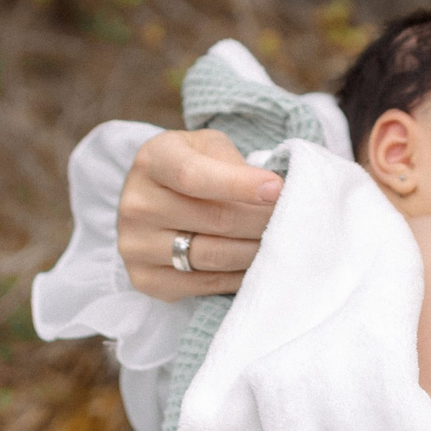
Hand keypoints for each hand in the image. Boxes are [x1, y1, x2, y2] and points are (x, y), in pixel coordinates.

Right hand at [117, 128, 282, 302]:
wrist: (153, 199)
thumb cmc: (192, 166)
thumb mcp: (208, 147)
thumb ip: (232, 163)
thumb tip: (274, 192)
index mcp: (152, 160)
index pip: (194, 176)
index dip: (239, 184)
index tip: (278, 189)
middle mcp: (136, 203)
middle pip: (214, 219)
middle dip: (262, 221)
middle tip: (295, 220)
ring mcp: (135, 245)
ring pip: (212, 256)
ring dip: (255, 251)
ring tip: (281, 243)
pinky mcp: (144, 279)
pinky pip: (203, 284)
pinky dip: (237, 277)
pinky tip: (256, 265)